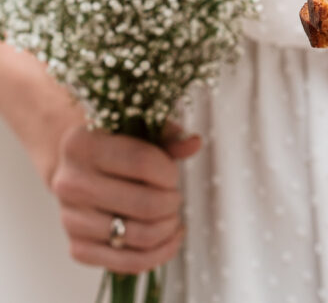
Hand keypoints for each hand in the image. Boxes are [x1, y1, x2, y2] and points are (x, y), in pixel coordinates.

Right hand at [50, 121, 200, 273]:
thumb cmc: (112, 145)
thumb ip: (166, 135)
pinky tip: (171, 237)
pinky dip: (160, 253)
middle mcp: (71, 183)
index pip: (142, 162)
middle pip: (145, 204)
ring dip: (168, 227)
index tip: (173, 174)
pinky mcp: (78, 248)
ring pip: (140, 236)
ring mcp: (72, 219)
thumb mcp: (135, 128)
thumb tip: (194, 143)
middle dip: (172, 202)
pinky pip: (130, 262)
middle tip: (175, 196)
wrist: (74, 168)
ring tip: (173, 215)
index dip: (169, 172)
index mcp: (82, 143)